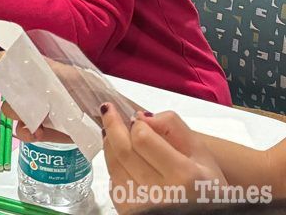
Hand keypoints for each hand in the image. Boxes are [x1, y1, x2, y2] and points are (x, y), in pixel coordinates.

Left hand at [103, 107, 225, 212]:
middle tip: (108, 110)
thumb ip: (174, 128)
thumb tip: (143, 116)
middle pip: (124, 150)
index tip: (136, 117)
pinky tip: (119, 156)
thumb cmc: (206, 189)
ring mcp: (142, 203)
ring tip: (110, 129)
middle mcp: (160, 190)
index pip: (143, 139)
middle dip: (112, 125)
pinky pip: (113, 181)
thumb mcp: (203, 155)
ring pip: (113, 164)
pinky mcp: (128, 212)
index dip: (136, 125)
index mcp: (183, 174)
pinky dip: (113, 165)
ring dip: (109, 143)